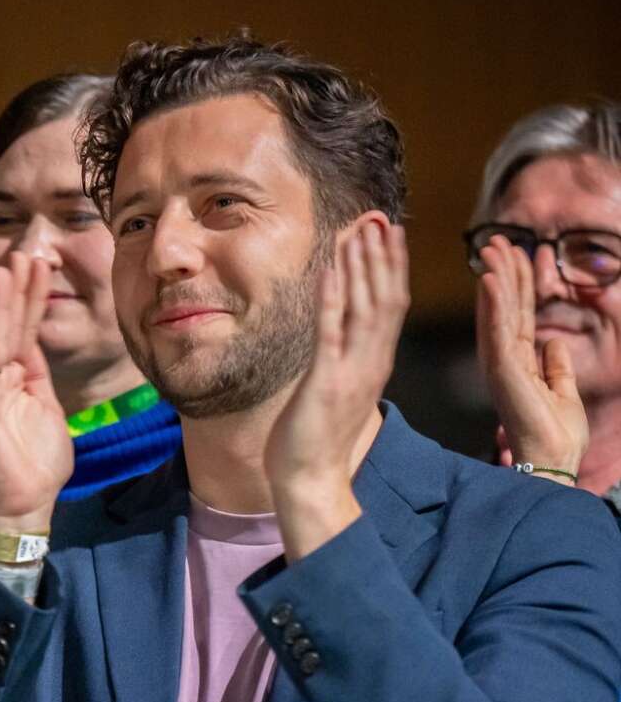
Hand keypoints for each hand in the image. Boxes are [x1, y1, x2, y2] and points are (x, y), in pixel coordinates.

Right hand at [0, 252, 71, 536]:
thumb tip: (36, 361)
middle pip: (8, 326)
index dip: (32, 301)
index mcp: (18, 383)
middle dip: (17, 290)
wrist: (20, 505)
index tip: (40, 267)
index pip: (25, 333)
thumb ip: (41, 388)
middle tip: (24, 253)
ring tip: (5, 265)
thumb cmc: (36, 471)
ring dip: (0, 300)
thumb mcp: (48, 418)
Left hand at [265, 222, 409, 558]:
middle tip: (383, 218)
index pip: (390, 307)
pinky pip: (332, 329)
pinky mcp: (326, 380)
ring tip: (364, 230)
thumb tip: (336, 345)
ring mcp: (351, 370)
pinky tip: (332, 269)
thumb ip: (341, 366)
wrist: (311, 482)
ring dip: (364, 265)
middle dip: (384, 256)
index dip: (390, 269)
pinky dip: (334, 296)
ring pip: (366, 307)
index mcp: (373, 364)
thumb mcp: (334, 394)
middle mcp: (371, 362)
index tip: (388, 236)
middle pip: (387, 298)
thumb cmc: (316, 444)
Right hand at [476, 235, 585, 481]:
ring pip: (497, 313)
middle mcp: (504, 360)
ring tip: (492, 249)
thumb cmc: (558, 434)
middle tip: (496, 240)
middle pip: (503, 307)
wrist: (554, 459)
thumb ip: (557, 366)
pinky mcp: (503, 371)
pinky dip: (493, 304)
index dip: (516, 284)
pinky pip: (498, 330)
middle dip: (501, 272)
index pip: (516, 315)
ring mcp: (500, 364)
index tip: (516, 255)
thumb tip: (555, 343)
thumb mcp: (564, 391)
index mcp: (518, 363)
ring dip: (495, 279)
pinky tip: (490, 279)